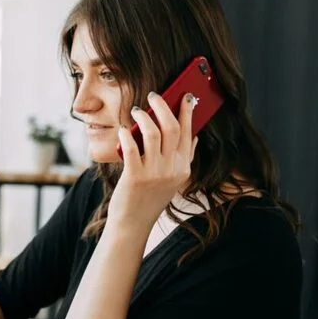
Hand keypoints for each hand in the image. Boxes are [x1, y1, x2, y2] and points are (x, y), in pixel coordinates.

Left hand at [109, 92, 197, 228]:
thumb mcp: (173, 179)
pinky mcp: (134, 177)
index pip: (188, 132)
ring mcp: (153, 173)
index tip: (186, 95)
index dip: (187, 112)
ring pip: (152, 133)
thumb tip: (194, 135)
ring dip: (143, 117)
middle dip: (163, 106)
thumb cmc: (150, 198)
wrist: (133, 223)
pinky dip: (126, 134)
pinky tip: (123, 129)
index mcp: (183, 167)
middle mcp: (171, 169)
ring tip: (137, 111)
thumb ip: (184, 158)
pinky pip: (132, 148)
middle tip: (154, 96)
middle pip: (172, 128)